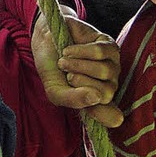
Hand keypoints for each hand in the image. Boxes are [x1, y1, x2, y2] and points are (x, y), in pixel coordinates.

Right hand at [31, 8, 122, 127]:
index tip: (110, 115)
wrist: (44, 41)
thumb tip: (97, 98)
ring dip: (77, 65)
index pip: (110, 115)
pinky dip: (79, 51)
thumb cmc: (51, 68)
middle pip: (106, 93)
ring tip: (63, 61)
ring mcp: (111, 65)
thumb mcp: (55, 90)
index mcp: (95, 101)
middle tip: (67, 75)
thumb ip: (73, 99)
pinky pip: (100, 52)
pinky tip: (68, 51)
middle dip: (81, 82)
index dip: (106, 115)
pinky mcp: (108, 45)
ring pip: (104, 71)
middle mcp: (108, 85)